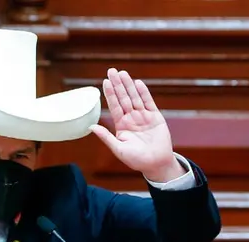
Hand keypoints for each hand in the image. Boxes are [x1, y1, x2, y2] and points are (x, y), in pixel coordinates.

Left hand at [91, 68, 183, 182]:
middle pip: (123, 98)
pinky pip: (148, 102)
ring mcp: (143, 116)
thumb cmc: (137, 160)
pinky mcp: (155, 117)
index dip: (110, 94)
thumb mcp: (119, 149)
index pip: (114, 106)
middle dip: (118, 84)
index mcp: (121, 126)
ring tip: (123, 73)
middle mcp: (131, 118)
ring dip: (129, 85)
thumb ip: (106, 137)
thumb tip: (91, 127)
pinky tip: (138, 83)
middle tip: (112, 71)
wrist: (157, 164)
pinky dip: (144, 93)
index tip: (105, 82)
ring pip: (135, 97)